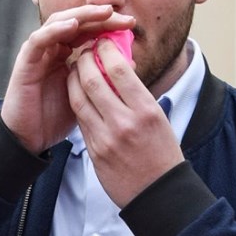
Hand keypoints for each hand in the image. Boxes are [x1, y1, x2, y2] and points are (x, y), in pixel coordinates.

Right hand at [0, 6, 135, 154]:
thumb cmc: (56, 118)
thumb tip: (132, 64)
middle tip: (124, 17)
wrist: (30, 139)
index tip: (131, 25)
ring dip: (81, 16)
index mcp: (67, 54)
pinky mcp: (25, 61)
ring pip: (58, 23)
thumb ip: (104, 79)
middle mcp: (52, 48)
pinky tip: (72, 26)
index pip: (89, 30)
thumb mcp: (88, 96)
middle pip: (76, 21)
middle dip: (100, 16)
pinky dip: (55, 30)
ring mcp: (38, 53)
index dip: (109, 25)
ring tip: (103, 13)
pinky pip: (39, 39)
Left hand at [67, 34, 183, 207]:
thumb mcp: (158, 118)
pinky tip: (76, 94)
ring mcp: (107, 138)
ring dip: (73, 79)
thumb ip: (138, 94)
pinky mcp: (95, 151)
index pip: (119, 69)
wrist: (158, 193)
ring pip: (80, 99)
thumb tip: (121, 67)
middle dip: (83, 60)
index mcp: (146, 110)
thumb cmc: (162, 153)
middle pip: (93, 80)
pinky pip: (80, 120)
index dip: (105, 50)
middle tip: (82, 51)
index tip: (101, 42)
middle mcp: (125, 122)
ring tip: (74, 69)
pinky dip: (76, 102)